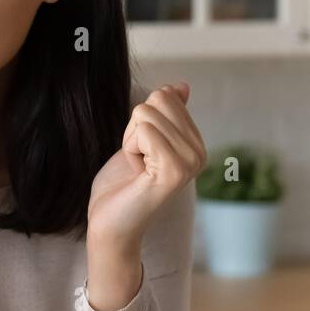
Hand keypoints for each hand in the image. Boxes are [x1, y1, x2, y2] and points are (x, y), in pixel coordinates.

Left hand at [87, 82, 205, 257]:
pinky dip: (130, 148)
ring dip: (130, 140)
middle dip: (135, 128)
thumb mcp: (141, 140)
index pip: (165, 96)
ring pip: (147, 114)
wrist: (110, 224)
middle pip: (158, 100)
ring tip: (138, 168)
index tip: (141, 152)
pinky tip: (138, 173)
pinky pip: (146, 131)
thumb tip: (180, 86)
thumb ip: (163, 115)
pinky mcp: (175, 170)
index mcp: (195, 144)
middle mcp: (199, 152)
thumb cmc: (120, 185)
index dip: (140, 122)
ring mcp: (190, 161)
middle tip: (138, 160)